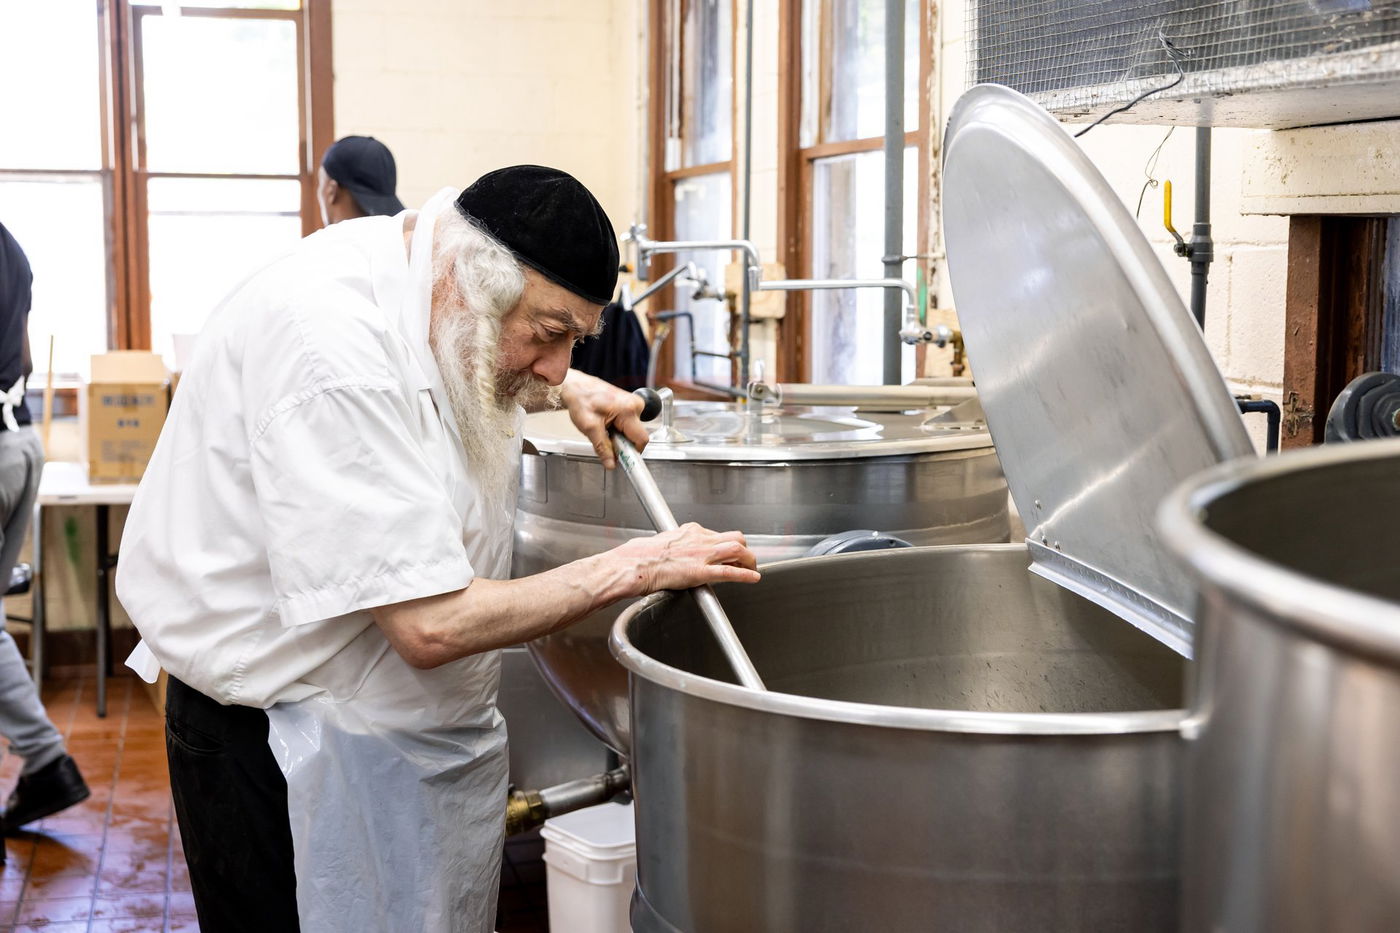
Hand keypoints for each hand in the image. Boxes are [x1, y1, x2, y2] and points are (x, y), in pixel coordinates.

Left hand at [558, 369, 648, 467]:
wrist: (576, 387)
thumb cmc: (581, 400)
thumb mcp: (590, 427)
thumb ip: (602, 447)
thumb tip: (611, 463)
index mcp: (629, 410)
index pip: (641, 439)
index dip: (632, 452)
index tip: (623, 460)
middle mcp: (636, 405)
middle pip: (636, 436)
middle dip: (622, 443)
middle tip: (604, 438)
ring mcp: (634, 404)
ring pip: (632, 431)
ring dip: (618, 436)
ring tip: (603, 428)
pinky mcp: (630, 405)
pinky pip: (629, 425)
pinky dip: (618, 429)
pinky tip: (606, 423)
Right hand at [609, 523, 759, 597]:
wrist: (633, 564)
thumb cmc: (640, 556)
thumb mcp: (661, 542)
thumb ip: (673, 545)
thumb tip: (671, 550)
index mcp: (689, 531)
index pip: (716, 534)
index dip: (726, 545)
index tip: (728, 554)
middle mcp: (699, 539)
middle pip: (734, 537)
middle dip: (744, 549)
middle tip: (746, 560)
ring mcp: (701, 555)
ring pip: (737, 550)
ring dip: (749, 560)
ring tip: (752, 568)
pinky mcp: (700, 572)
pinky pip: (729, 572)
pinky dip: (745, 574)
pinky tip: (753, 578)